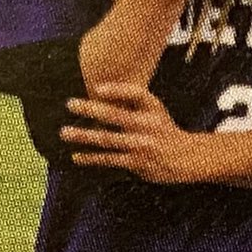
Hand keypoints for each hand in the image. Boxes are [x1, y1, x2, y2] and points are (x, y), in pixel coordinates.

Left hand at [61, 83, 213, 183]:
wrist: (186, 158)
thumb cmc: (164, 130)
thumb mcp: (155, 110)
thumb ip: (132, 100)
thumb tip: (99, 91)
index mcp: (152, 108)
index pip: (135, 94)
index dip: (116, 90)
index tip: (97, 88)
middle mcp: (147, 125)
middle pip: (116, 115)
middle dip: (91, 109)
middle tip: (70, 104)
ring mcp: (141, 145)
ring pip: (108, 139)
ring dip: (84, 135)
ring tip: (65, 132)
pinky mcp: (136, 162)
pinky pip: (110, 159)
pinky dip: (92, 158)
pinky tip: (76, 156)